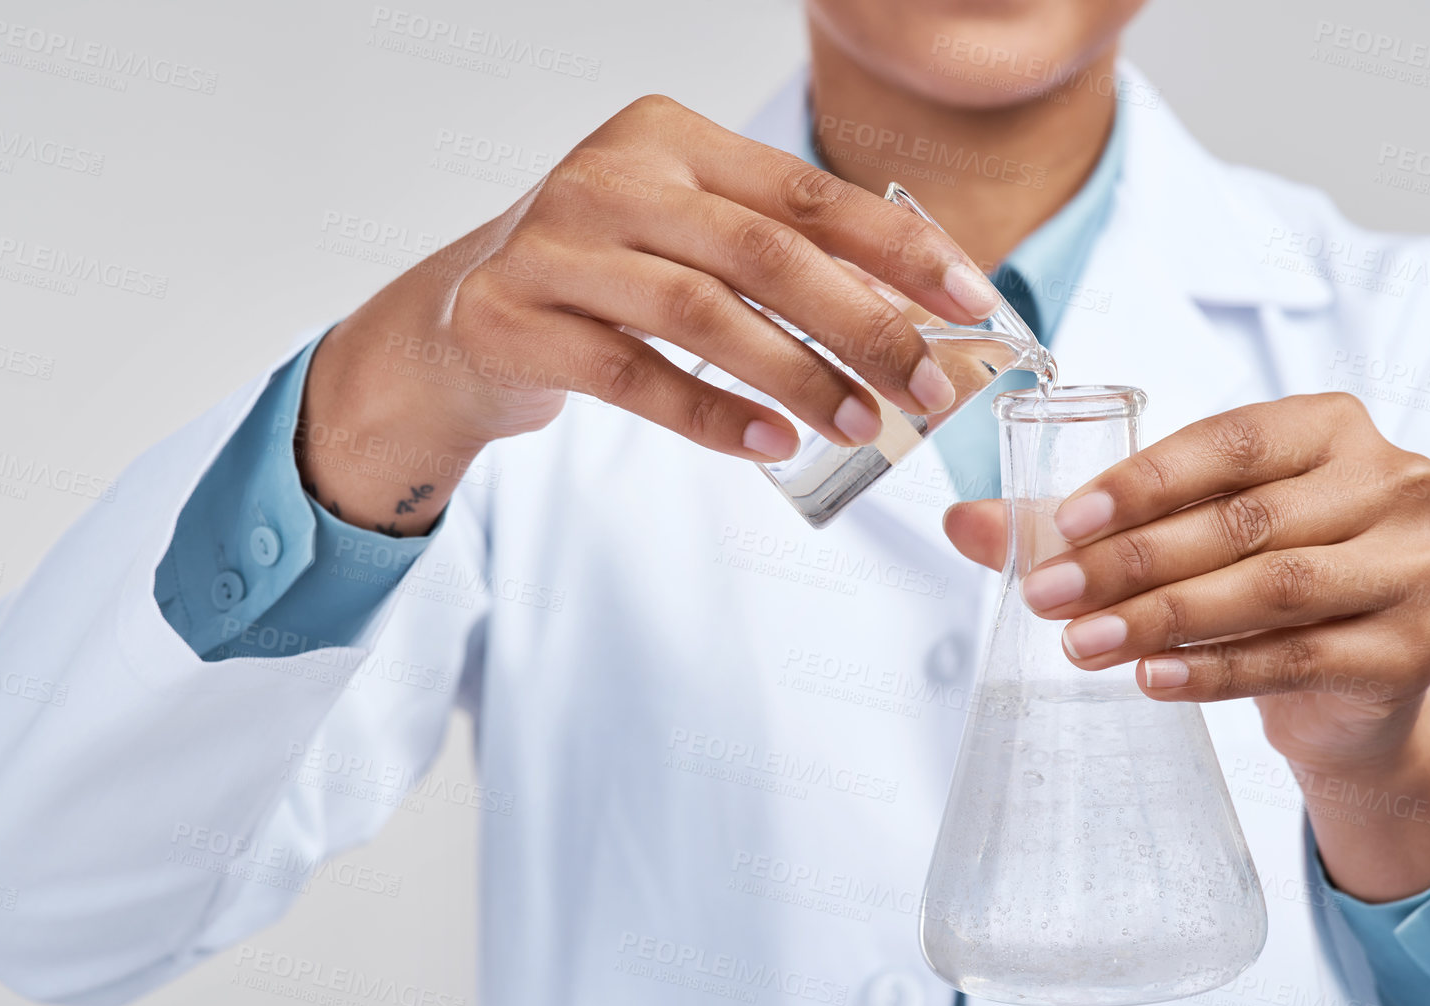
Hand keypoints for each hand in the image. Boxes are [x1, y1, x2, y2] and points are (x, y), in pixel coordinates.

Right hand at [297, 94, 1001, 534]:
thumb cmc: (598, 279)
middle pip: (764, 251)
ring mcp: (553, 245)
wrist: (456, 320)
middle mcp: (610, 176)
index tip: (973, 303)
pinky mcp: (511, 319)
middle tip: (926, 391)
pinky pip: (629, 374)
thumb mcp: (687, 240)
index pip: (806, 191)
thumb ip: (780, 260)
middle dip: (863, 325)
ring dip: (796, 375)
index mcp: (670, 139)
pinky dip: (709, 412)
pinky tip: (771, 443)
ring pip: (701, 312)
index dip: (899, 247)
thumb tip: (914, 319)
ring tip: (859, 425)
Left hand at [943, 393, 1429, 900]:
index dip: (1144, 480)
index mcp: (1332, 429)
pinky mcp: (1412, 651)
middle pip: (1242, 521)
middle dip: (1132, 561)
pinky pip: (1296, 659)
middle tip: (1048, 595)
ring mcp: (1414, 567)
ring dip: (1162, 618)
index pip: (1230, 441)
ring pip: (1269, 589)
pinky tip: (1149, 679)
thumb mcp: (1185, 536)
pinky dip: (1212, 671)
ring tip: (1082, 643)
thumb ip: (1084, 523)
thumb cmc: (1260, 584)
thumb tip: (963, 523)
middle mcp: (1390, 484)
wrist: (1353, 691)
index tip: (1065, 521)